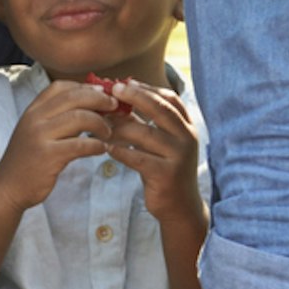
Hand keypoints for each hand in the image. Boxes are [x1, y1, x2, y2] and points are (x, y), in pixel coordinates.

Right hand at [0, 75, 122, 210]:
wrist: (8, 187)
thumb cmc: (28, 159)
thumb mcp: (36, 131)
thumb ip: (57, 117)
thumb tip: (90, 104)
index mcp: (33, 110)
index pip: (61, 86)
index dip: (85, 87)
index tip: (102, 94)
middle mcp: (35, 118)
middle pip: (74, 97)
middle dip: (100, 100)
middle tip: (115, 107)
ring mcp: (40, 136)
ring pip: (80, 118)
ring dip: (101, 123)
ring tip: (108, 132)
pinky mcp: (48, 156)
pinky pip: (80, 144)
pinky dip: (96, 145)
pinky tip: (101, 149)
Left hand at [91, 79, 204, 227]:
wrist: (180, 207)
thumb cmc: (164, 169)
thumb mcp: (160, 143)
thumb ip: (146, 123)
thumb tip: (118, 100)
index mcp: (187, 127)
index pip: (170, 99)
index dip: (148, 88)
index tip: (126, 81)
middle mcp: (187, 138)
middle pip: (160, 109)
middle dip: (136, 96)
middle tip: (113, 89)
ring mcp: (178, 156)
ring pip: (145, 133)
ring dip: (120, 126)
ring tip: (101, 122)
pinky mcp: (166, 175)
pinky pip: (138, 157)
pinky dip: (120, 150)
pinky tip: (106, 148)